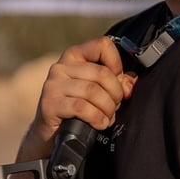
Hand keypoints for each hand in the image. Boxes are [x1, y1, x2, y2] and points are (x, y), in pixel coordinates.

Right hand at [22, 37, 136, 157]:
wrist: (53, 133)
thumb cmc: (78, 110)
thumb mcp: (98, 91)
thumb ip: (116, 83)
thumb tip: (129, 85)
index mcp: (74, 56)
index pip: (102, 45)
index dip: (116, 64)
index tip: (117, 81)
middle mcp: (61, 66)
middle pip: (102, 73)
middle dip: (115, 94)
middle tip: (114, 107)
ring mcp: (53, 85)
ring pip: (93, 92)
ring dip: (107, 109)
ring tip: (106, 117)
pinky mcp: (49, 104)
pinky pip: (82, 108)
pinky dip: (96, 118)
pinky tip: (98, 124)